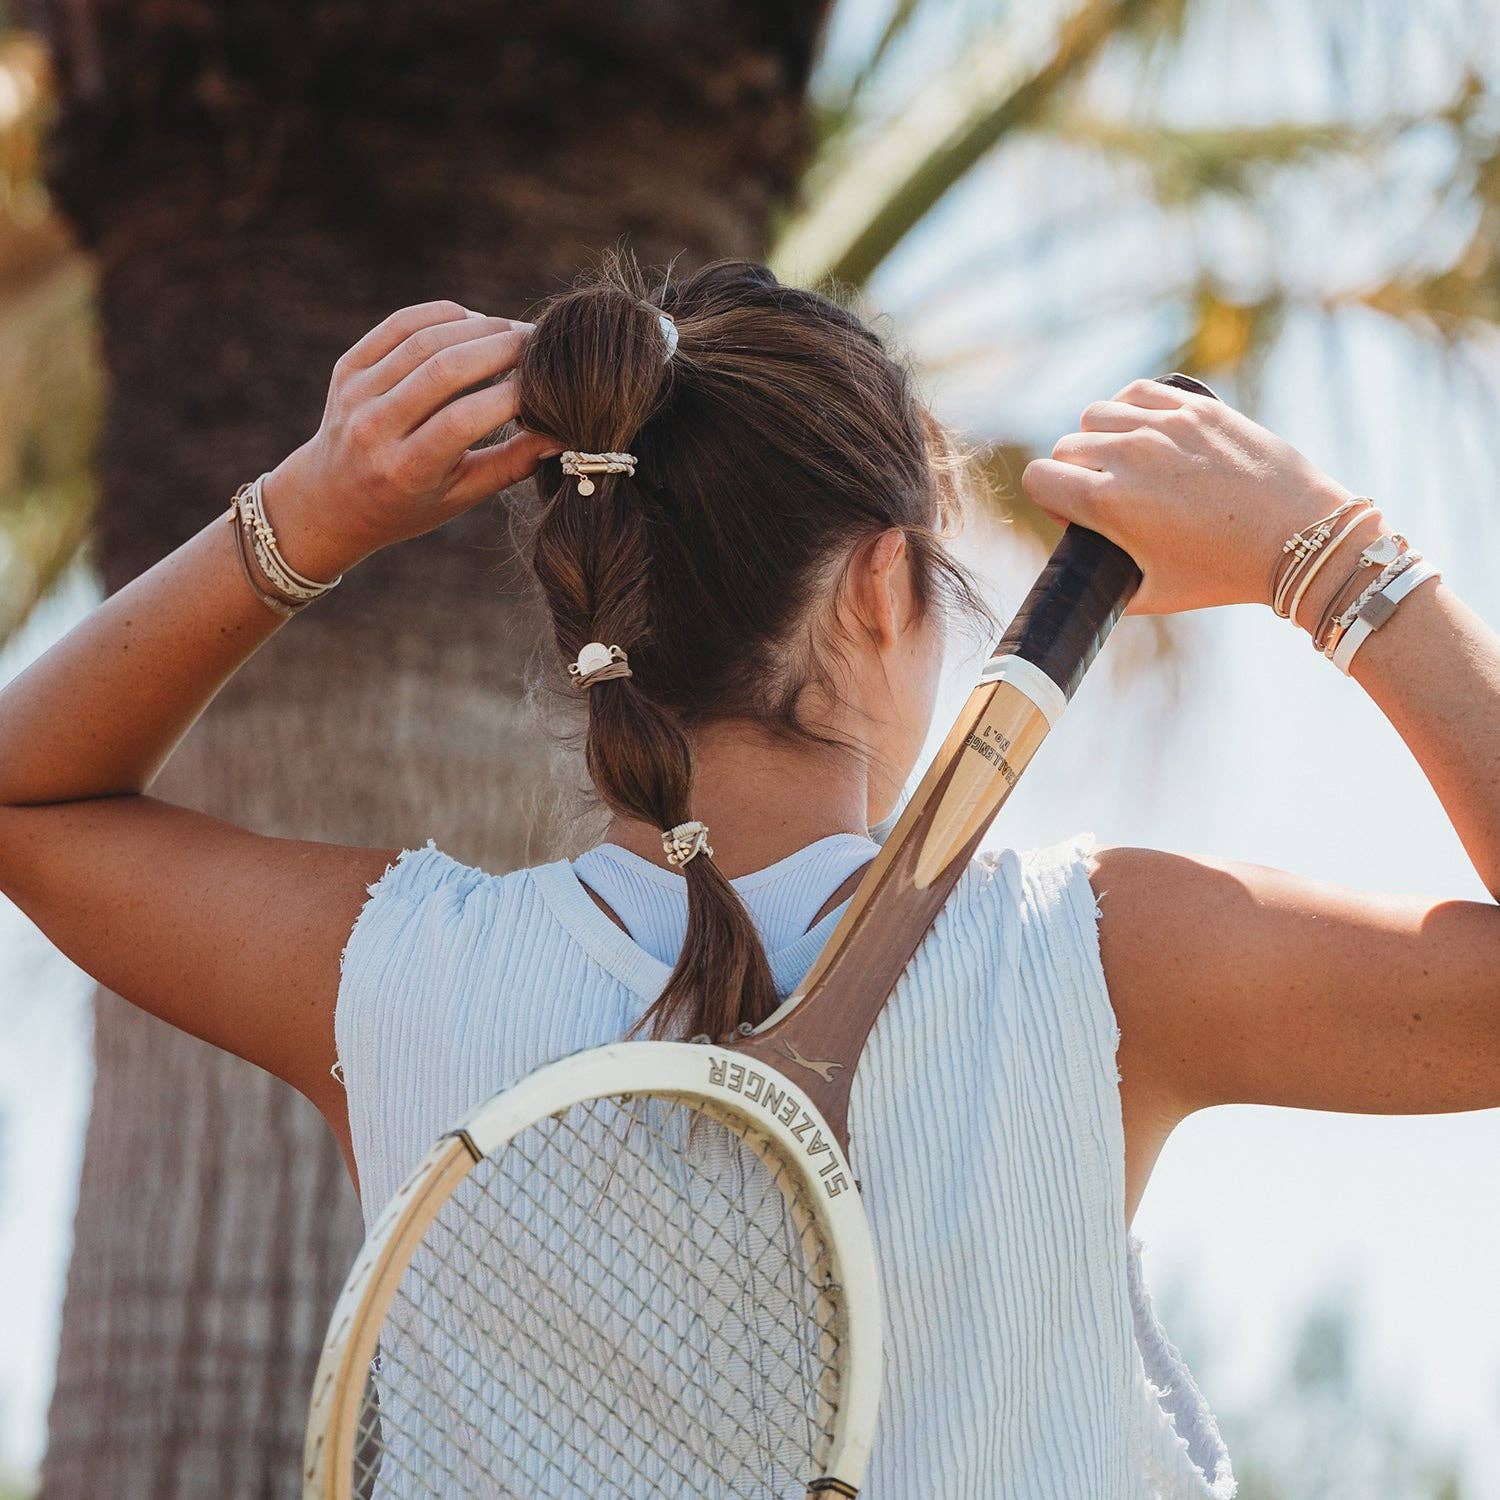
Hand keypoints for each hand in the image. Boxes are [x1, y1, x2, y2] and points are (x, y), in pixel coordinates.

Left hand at [261, 301, 558, 577]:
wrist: (330, 500)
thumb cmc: (409, 505)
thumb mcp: (461, 496)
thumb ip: (512, 464)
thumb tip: (564, 431)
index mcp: (406, 470)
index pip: (466, 418)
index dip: (513, 394)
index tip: (548, 384)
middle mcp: (374, 429)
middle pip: (445, 369)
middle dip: (501, 348)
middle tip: (540, 343)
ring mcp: (355, 394)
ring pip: (425, 340)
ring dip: (477, 326)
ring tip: (512, 331)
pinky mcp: (347, 368)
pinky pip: (399, 325)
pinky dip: (442, 315)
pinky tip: (473, 321)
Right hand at [1022, 378, 1363, 615]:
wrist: (1299, 537)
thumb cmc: (1223, 573)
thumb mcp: (1150, 592)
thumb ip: (1099, 577)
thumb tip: (1076, 563)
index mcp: (1109, 503)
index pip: (1038, 478)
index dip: (1049, 499)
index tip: (1074, 515)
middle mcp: (1129, 456)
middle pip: (1065, 448)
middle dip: (1075, 474)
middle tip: (1107, 497)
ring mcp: (1164, 425)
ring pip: (1095, 415)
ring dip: (1100, 439)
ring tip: (1127, 464)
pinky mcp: (1196, 406)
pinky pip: (1136, 392)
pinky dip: (1130, 409)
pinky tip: (1146, 433)